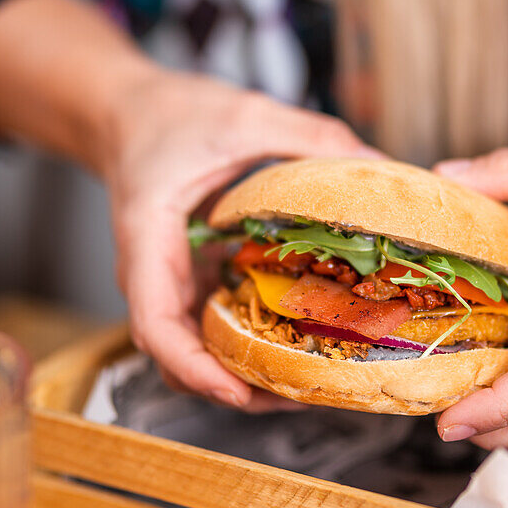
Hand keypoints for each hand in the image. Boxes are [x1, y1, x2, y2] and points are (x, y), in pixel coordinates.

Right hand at [106, 68, 378, 409]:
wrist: (129, 113)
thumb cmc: (170, 117)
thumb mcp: (244, 115)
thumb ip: (308, 136)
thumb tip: (378, 164)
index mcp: (149, 241)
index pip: (157, 326)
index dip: (196, 368)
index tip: (240, 390)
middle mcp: (156, 277)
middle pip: (182, 359)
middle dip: (237, 386)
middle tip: (304, 394)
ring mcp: (176, 284)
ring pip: (201, 352)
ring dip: (250, 373)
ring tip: (313, 380)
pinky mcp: (196, 281)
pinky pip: (219, 325)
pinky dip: (256, 342)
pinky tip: (307, 338)